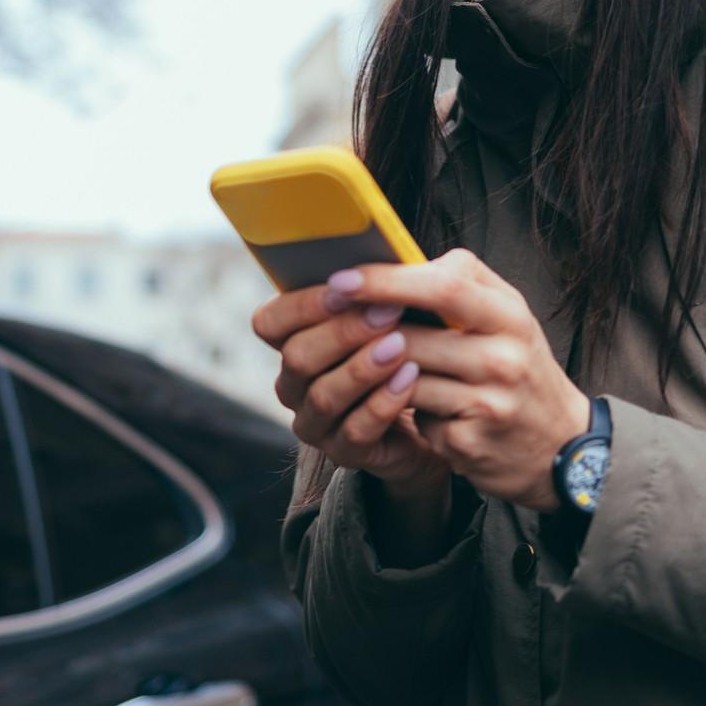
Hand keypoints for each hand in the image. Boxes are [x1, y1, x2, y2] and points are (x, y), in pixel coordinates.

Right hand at [251, 277, 448, 494]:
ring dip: (362, 368)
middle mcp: (294, 384)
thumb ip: (375, 290)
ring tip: (400, 346)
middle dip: (343, 333)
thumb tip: (386, 253)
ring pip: (322, 395)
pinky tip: (409, 380)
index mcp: (293, 341)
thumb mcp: (390, 313)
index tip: (346, 285)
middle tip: (387, 312)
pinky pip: (354, 431)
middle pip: (297, 357)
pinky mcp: (343, 452)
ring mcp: (315, 422)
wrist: (435, 410)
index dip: (304, 305)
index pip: (270, 322)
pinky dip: (382, 403)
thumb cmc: (407, 347)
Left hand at [326, 249, 589, 512]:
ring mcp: (486, 405)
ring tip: (368, 361)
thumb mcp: (507, 317)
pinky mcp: (467, 444)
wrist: (561, 446)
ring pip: (403, 379)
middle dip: (362, 330)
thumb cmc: (520, 368)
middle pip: (412, 337)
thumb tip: (397, 261)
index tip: (342, 277)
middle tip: (328, 320)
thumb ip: (462, 285)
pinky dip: (402, 407)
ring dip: (377, 370)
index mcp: (509, 317)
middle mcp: (503, 359)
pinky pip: (414, 417)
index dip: (386, 280)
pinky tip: (409, 404)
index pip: (442, 287)